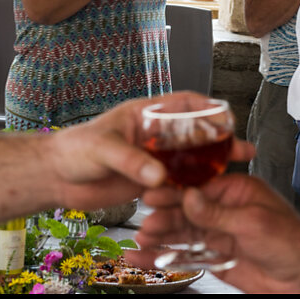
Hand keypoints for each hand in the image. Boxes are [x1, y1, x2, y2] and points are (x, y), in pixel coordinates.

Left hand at [44, 92, 252, 212]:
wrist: (57, 179)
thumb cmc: (74, 151)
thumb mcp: (102, 149)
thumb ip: (130, 161)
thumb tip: (159, 175)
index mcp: (144, 115)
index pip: (183, 104)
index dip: (207, 108)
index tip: (227, 117)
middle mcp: (153, 135)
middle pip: (194, 134)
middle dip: (220, 139)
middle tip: (242, 148)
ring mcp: (153, 159)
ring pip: (190, 160)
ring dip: (212, 166)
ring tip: (236, 171)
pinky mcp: (148, 182)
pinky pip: (177, 183)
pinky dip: (193, 188)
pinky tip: (209, 194)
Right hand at [132, 174, 299, 293]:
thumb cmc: (293, 243)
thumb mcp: (251, 222)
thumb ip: (216, 212)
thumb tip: (188, 196)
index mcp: (236, 191)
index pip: (197, 189)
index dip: (173, 193)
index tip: (150, 196)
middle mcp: (225, 211)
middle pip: (186, 212)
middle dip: (163, 219)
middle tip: (145, 225)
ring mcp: (220, 235)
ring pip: (183, 235)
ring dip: (161, 239)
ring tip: (140, 244)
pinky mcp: (217, 259)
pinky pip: (188, 257)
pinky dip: (167, 258)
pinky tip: (148, 258)